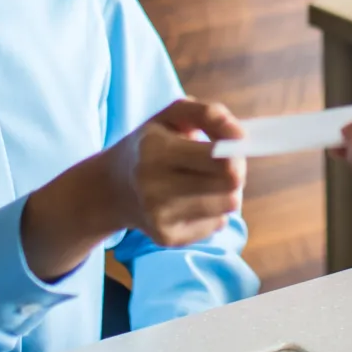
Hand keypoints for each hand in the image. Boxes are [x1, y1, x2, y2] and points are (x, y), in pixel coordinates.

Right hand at [22, 97, 244, 280]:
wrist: (110, 188)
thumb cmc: (150, 144)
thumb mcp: (171, 115)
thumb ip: (207, 113)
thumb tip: (241, 136)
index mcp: (154, 149)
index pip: (218, 157)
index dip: (237, 150)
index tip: (236, 145)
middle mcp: (153, 186)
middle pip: (230, 184)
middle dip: (237, 170)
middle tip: (226, 164)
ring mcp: (159, 216)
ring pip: (229, 205)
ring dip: (228, 192)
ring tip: (207, 181)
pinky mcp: (167, 238)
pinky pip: (217, 224)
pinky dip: (214, 212)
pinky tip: (193, 201)